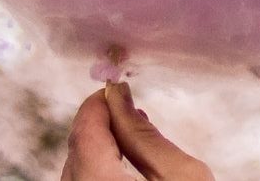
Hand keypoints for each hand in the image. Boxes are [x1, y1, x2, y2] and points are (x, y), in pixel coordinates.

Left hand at [63, 82, 213, 180]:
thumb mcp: (182, 175)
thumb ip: (144, 135)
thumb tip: (120, 97)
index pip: (84, 132)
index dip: (100, 104)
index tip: (117, 88)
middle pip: (77, 155)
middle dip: (100, 128)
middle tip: (128, 112)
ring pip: (77, 174)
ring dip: (99, 153)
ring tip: (130, 141)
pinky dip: (98, 173)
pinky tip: (123, 169)